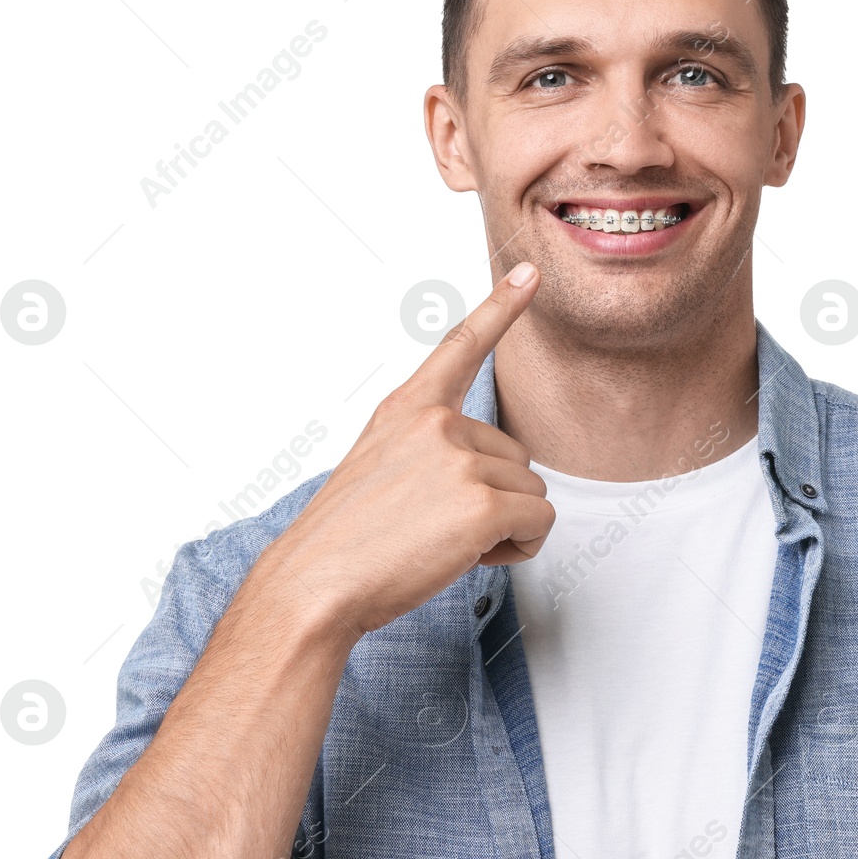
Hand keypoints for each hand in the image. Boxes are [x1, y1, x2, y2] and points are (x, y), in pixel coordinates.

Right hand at [260, 262, 553, 636]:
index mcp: (407, 409)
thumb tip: (488, 478)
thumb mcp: (380, 470)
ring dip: (504, 528)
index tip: (532, 273)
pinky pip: (540, 523)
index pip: (462, 346)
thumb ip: (431, 454)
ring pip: (531, 493)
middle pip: (516, 458)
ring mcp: (461, 459)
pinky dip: (520, 548)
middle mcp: (437, 423)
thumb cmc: (345, 542)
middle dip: (494, 500)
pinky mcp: (483, 502)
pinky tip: (470, 558)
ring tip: (444, 545)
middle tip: (437, 529)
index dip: (502, 307)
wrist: (317, 584)